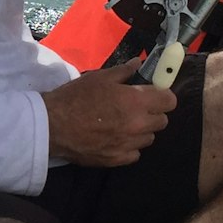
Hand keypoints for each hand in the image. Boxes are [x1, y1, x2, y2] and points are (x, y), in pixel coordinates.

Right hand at [42, 66, 175, 166]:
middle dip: (153, 113)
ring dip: (142, 130)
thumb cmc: (76, 97)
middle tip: (136, 108)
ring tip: (124, 124)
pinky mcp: (118, 159)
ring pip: (149, 138)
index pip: (169, 101)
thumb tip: (138, 63)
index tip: (154, 94)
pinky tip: (116, 139)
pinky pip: (136, 153)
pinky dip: (130, 146)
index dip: (163, 96)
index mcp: (135, 101)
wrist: (53, 125)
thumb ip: (123, 71)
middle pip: (163, 121)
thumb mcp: (99, 77)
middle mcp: (138, 124)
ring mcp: (129, 144)